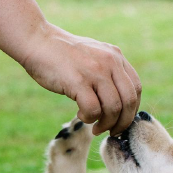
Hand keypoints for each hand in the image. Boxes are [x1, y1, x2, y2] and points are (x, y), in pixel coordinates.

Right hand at [21, 23, 141, 135]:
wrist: (37, 41)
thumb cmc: (63, 56)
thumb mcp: (93, 57)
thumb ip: (108, 73)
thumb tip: (119, 104)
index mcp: (116, 57)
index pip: (135, 89)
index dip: (131, 111)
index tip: (120, 121)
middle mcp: (109, 62)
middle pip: (128, 101)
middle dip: (122, 123)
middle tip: (111, 132)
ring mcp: (95, 71)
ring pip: (113, 108)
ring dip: (105, 124)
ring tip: (95, 126)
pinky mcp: (78, 81)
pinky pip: (93, 110)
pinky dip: (89, 119)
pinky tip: (81, 115)